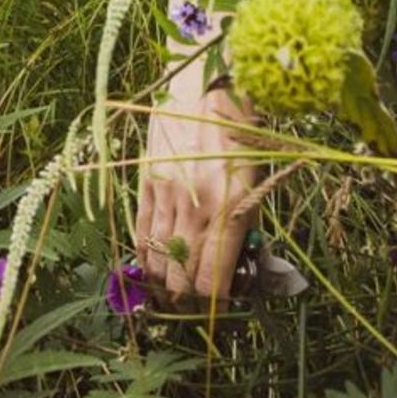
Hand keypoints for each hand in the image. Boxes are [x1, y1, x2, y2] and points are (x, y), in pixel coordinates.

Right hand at [136, 67, 261, 304]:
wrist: (205, 83)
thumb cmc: (241, 130)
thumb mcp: (255, 179)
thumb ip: (243, 224)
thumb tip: (231, 265)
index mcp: (230, 209)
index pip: (213, 278)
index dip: (213, 305)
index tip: (218, 314)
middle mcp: (196, 208)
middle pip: (182, 278)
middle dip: (187, 303)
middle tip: (194, 311)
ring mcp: (167, 195)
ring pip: (157, 261)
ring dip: (164, 286)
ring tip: (172, 298)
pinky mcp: (146, 182)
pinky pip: (142, 233)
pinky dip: (145, 258)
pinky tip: (152, 269)